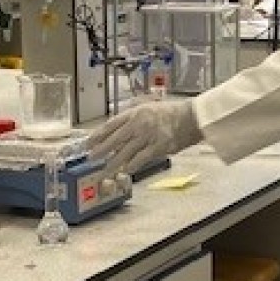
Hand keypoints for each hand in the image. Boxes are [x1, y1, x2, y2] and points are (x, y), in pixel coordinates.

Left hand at [87, 99, 201, 174]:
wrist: (191, 117)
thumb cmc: (170, 113)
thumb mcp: (148, 109)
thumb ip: (133, 120)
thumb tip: (116, 135)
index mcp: (135, 113)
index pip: (111, 125)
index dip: (97, 135)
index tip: (88, 144)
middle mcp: (139, 123)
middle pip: (114, 139)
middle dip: (100, 150)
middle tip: (90, 159)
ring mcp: (148, 135)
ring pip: (124, 152)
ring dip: (112, 163)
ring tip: (104, 172)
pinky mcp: (158, 147)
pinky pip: (140, 159)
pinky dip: (132, 166)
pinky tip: (126, 171)